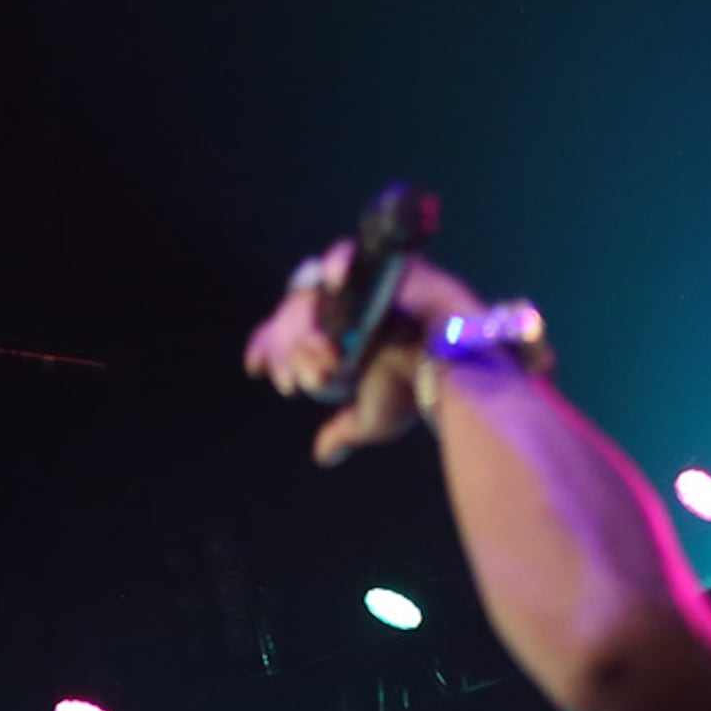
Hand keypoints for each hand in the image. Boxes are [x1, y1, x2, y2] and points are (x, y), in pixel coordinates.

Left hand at [241, 238, 492, 465]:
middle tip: (292, 378)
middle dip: (286, 343)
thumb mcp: (371, 419)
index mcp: (342, 333)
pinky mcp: (387, 266)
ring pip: (315, 287)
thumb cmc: (417, 395)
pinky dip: (337, 266)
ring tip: (318, 354)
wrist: (455, 384)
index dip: (269, 343)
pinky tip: (330, 289)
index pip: (293, 327)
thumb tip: (322, 454)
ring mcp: (367, 283)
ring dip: (305, 321)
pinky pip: (353, 256)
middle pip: (297, 307)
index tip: (254, 367)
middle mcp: (351, 305)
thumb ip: (344, 430)